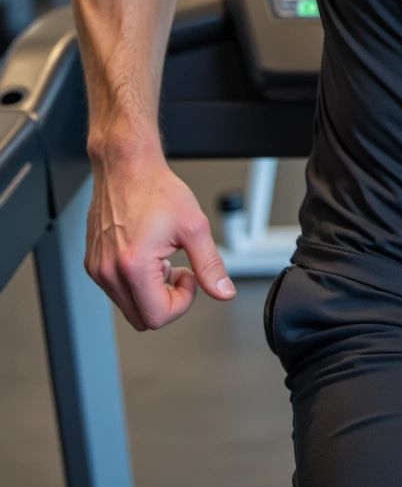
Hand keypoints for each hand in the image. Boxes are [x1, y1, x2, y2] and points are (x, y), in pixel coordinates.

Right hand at [85, 147, 235, 329]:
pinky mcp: (93, 263)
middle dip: (167, 301)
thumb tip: (223, 291)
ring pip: (129, 307)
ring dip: (151, 292)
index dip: (182, 302)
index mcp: (133, 266)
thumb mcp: (194, 226)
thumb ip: (210, 264)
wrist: (127, 167)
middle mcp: (109, 272)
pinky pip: (116, 291)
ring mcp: (98, 269)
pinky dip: (135, 283)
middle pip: (142, 319)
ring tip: (163, 259)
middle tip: (178, 271)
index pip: (158, 317)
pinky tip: (147, 256)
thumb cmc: (155, 189)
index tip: (190, 277)